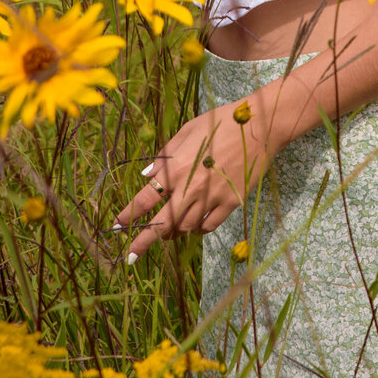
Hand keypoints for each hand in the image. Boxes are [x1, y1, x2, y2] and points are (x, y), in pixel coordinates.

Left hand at [113, 96, 272, 258]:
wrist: (259, 126)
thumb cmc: (221, 121)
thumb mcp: (188, 130)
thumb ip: (165, 154)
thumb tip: (148, 175)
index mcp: (177, 167)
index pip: (145, 197)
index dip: (129, 214)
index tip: (117, 225)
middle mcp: (192, 186)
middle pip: (162, 222)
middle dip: (143, 241)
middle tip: (130, 255)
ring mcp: (213, 196)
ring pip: (186, 227)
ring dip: (173, 232)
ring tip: (168, 232)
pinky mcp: (231, 202)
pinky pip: (209, 225)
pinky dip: (198, 229)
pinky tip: (194, 226)